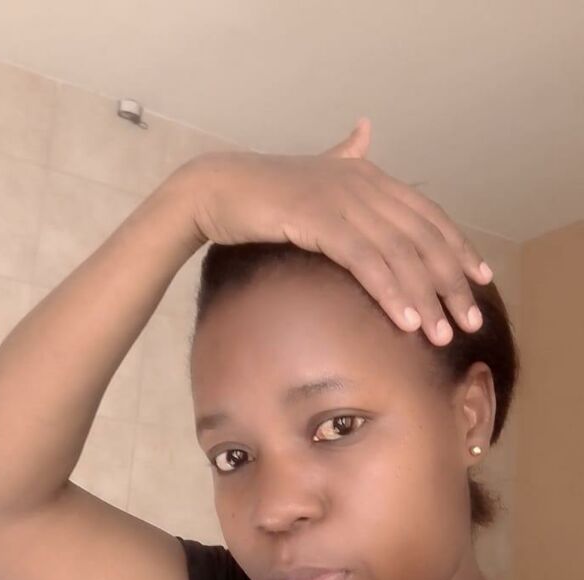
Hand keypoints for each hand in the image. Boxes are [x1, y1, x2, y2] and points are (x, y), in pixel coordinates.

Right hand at [185, 119, 491, 345]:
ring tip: (442, 335)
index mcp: (369, 175)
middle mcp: (364, 183)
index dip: (458, 247)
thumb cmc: (263, 191)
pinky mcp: (320, 220)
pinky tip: (406, 321)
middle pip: (423, 238)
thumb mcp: (313, 171)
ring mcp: (343, 200)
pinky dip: (391, 292)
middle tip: (470, 321)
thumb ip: (345, 155)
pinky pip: (366, 261)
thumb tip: (365, 128)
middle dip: (451, 283)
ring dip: (426, 298)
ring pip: (400, 254)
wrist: (216, 188)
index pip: (428, 214)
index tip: (480, 280)